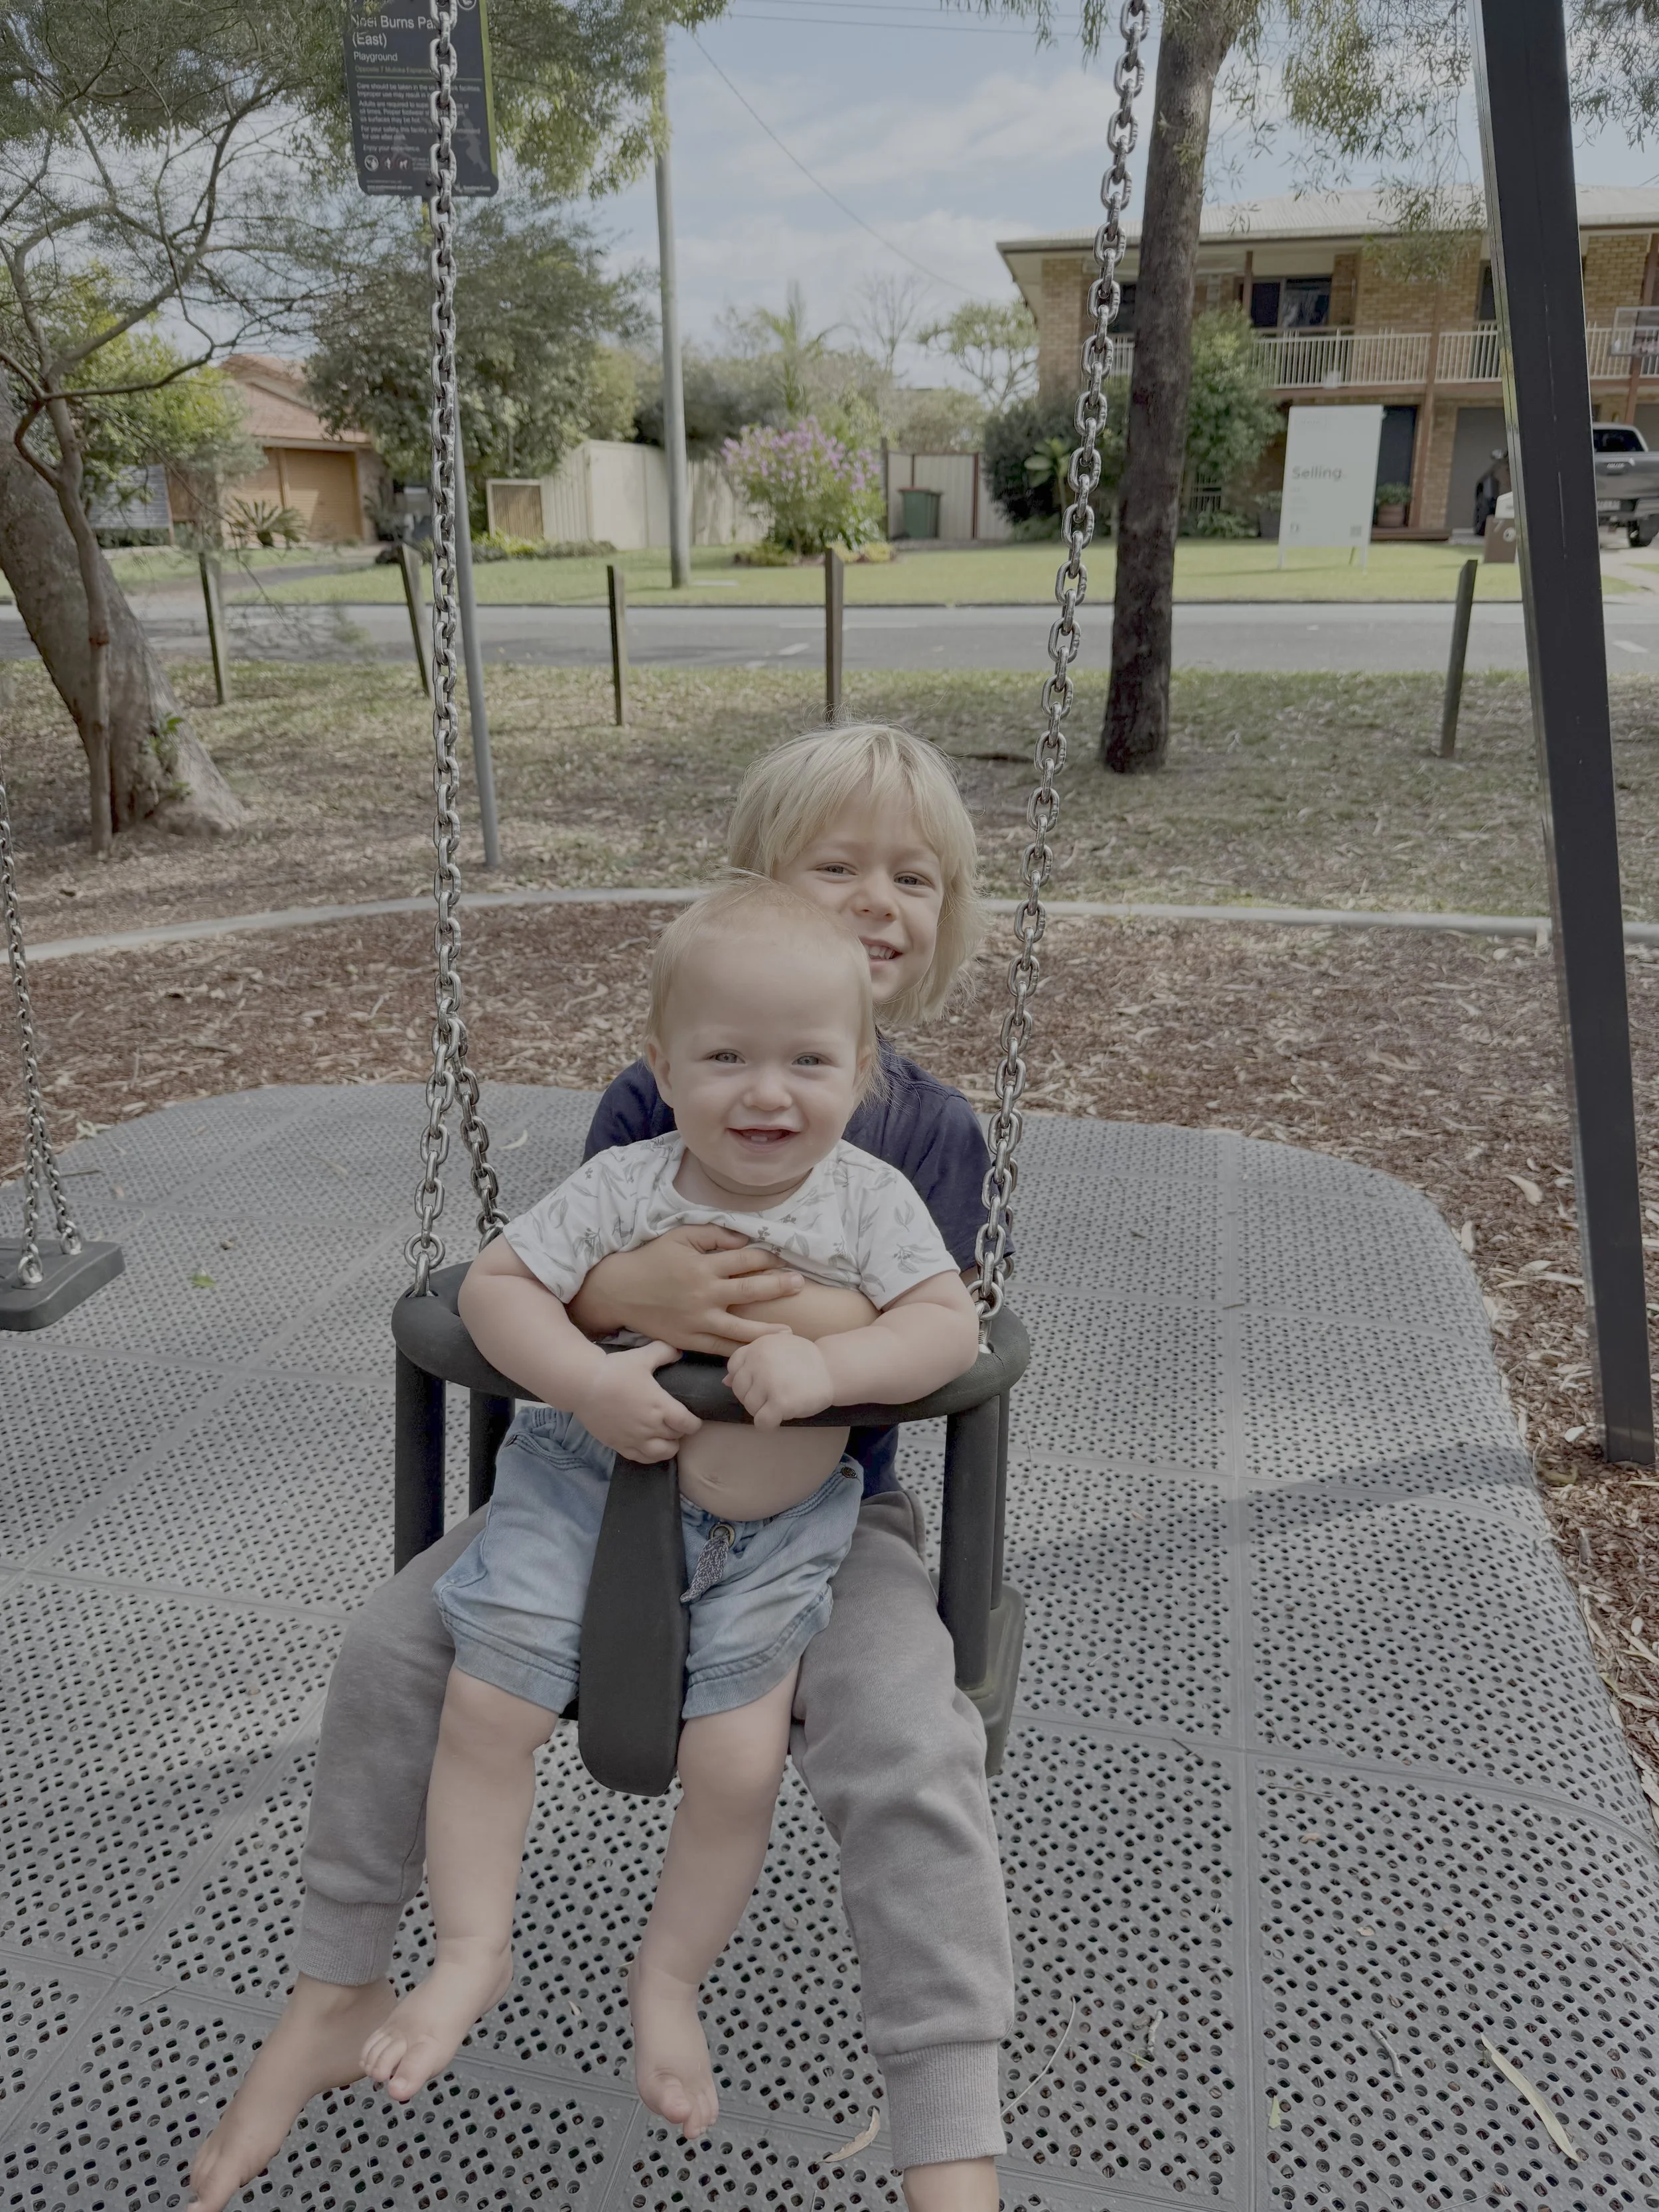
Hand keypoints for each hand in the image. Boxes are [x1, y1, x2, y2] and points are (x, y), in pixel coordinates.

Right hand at [568, 1224, 802, 1355]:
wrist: (619, 1291)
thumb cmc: (652, 1259)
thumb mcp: (679, 1237)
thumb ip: (713, 1235)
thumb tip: (744, 1239)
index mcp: (703, 1266)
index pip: (744, 1260)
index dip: (766, 1257)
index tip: (783, 1259)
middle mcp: (704, 1294)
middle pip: (749, 1289)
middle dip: (778, 1286)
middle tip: (800, 1284)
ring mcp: (697, 1320)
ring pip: (739, 1327)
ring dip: (766, 1329)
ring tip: (789, 1333)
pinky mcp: (689, 1339)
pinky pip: (719, 1347)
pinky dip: (738, 1350)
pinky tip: (757, 1353)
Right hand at [573, 1341, 700, 1462]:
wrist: (584, 1385)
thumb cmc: (615, 1370)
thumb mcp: (642, 1357)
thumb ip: (664, 1352)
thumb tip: (679, 1352)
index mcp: (660, 1406)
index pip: (688, 1424)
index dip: (694, 1423)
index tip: (693, 1419)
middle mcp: (651, 1427)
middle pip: (676, 1437)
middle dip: (680, 1431)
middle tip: (676, 1423)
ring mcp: (635, 1439)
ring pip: (662, 1453)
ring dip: (668, 1447)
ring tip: (666, 1438)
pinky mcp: (620, 1445)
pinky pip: (642, 1459)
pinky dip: (650, 1455)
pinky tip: (649, 1446)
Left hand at [724, 1333, 835, 1428]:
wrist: (833, 1368)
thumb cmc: (804, 1360)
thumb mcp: (776, 1349)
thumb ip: (750, 1361)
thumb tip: (725, 1381)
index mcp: (757, 1346)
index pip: (733, 1368)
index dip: (746, 1379)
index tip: (763, 1380)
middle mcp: (760, 1360)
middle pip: (739, 1390)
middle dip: (754, 1396)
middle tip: (775, 1394)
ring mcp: (769, 1381)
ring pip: (750, 1407)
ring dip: (764, 1410)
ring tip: (781, 1402)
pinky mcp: (780, 1401)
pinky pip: (761, 1422)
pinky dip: (769, 1424)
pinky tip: (781, 1416)